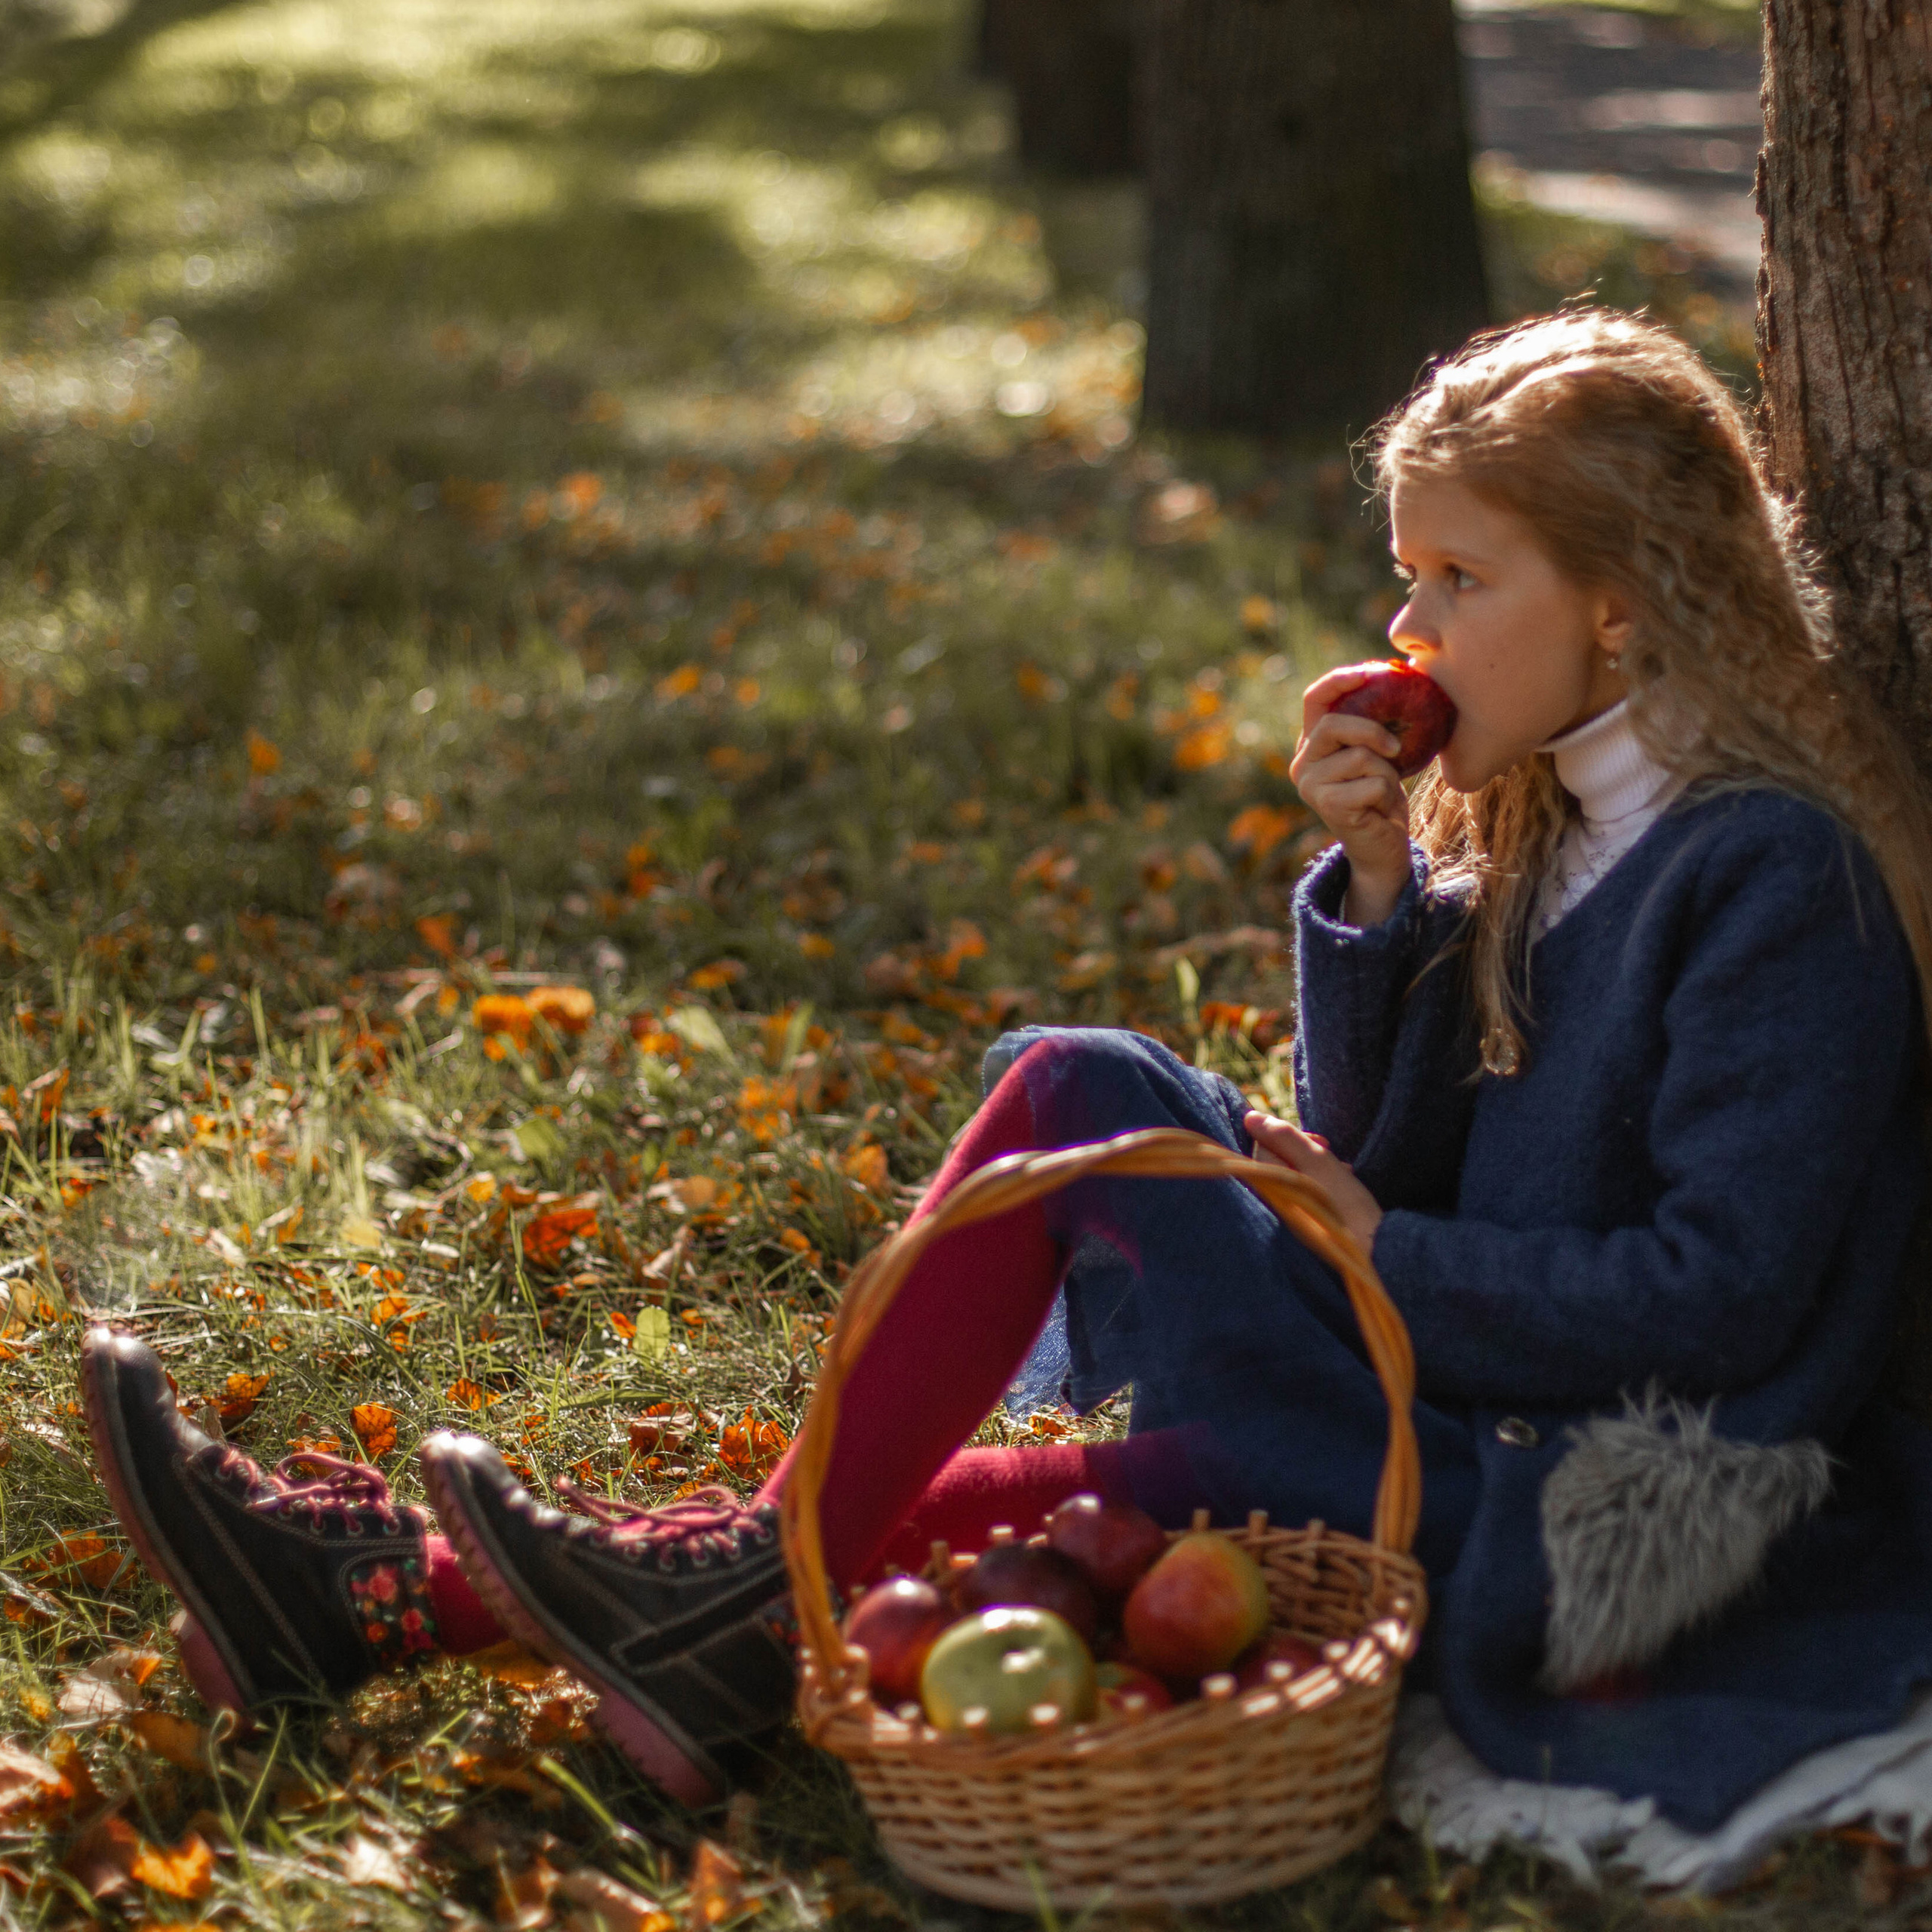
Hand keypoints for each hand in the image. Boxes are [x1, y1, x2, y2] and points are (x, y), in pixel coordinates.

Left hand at [1243, 1110, 1383, 1256]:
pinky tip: (1342, 1186)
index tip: (1320, 1142)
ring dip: (1318, 1166)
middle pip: (1279, 1160)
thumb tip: (1250, 1117)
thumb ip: (1284, 1137)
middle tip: (1331, 1153)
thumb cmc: (1344, 1204)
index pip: (1263, 1145)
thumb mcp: (1316, 1162)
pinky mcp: (1306, 1223)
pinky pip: (1307, 1193)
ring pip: (1296, 1174)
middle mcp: (1274, 1202)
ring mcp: (1289, 1215)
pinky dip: (1323, 1183)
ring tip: (1343, 1171)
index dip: (1290, 1136)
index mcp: (1270, 1186)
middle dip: (1306, 1151)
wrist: (1374, 1249)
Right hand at [1288, 667, 1411, 926]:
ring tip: (1383, 791)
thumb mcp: (1378, 754)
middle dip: (1371, 730)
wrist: (1382, 848)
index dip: (1339, 680)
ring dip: (1386, 773)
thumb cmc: (1382, 796)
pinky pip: (1372, 784)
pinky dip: (1387, 794)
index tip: (1371, 672)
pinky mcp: (1327, 806)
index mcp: (1311, 744)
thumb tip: (1405, 673)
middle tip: (1396, 747)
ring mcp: (1310, 786)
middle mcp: (1302, 763)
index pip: (1315, 699)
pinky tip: (1379, 809)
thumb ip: (1375, 723)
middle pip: (1332, 725)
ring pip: (1359, 757)